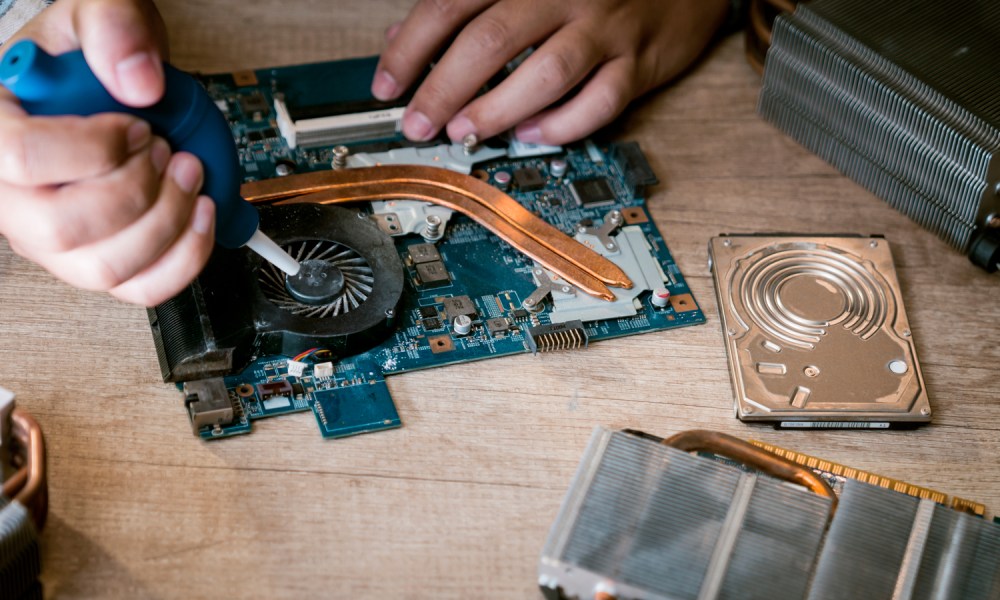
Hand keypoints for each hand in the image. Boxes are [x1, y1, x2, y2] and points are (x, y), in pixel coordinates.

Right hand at [0, 0, 214, 305]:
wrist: (107, 86)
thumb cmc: (88, 59)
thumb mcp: (95, 13)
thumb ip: (114, 27)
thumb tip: (140, 82)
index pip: (20, 159)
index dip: (93, 148)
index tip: (139, 127)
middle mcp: (14, 197)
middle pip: (63, 228)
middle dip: (139, 191)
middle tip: (172, 153)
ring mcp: (54, 239)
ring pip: (105, 268)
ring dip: (168, 223)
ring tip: (191, 175)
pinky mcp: (99, 261)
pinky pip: (138, 288)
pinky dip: (185, 258)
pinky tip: (201, 216)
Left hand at [372, 0, 729, 145]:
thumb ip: (466, 6)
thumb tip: (403, 40)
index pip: (451, 4)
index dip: (411, 50)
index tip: (387, 86)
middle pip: (491, 41)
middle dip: (443, 89)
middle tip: (418, 124)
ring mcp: (605, 27)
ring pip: (545, 74)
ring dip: (497, 110)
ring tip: (465, 132)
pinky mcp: (638, 61)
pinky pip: (600, 101)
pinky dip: (562, 124)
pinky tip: (531, 135)